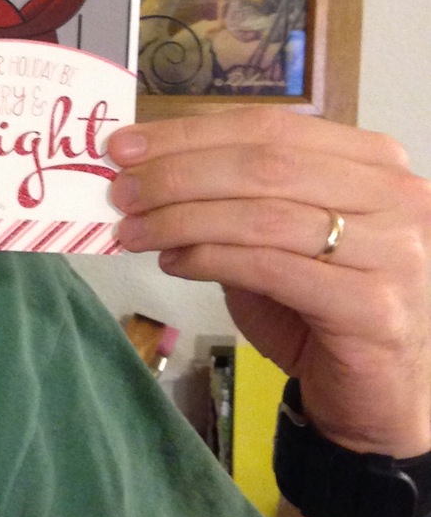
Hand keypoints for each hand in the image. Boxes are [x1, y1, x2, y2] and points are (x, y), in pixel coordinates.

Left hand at [107, 109, 430, 455]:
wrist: (378, 391)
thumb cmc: (320, 307)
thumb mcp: (276, 237)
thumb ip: (231, 200)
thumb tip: (143, 174)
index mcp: (372, 160)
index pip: (269, 126)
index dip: (189, 133)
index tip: (124, 147)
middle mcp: (395, 195)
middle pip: (264, 164)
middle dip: (178, 174)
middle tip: (120, 191)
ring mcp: (392, 249)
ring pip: (263, 215)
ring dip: (182, 219)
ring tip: (133, 232)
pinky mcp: (373, 307)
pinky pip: (271, 268)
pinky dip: (211, 259)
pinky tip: (173, 262)